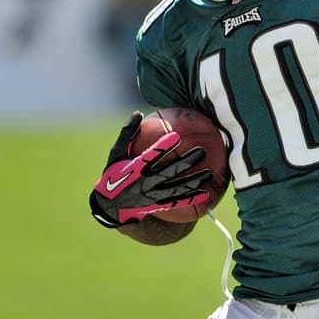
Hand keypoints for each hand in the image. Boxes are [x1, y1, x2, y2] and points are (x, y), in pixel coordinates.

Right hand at [88, 111, 212, 227]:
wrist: (110, 206)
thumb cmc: (114, 174)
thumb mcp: (116, 154)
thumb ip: (128, 134)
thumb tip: (138, 113)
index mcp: (135, 169)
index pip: (151, 156)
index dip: (163, 146)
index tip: (177, 136)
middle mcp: (145, 183)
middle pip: (169, 172)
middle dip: (186, 162)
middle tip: (201, 151)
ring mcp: (153, 196)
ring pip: (177, 188)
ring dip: (194, 181)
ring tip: (209, 173)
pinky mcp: (157, 205)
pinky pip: (177, 202)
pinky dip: (191, 199)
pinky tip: (206, 194)